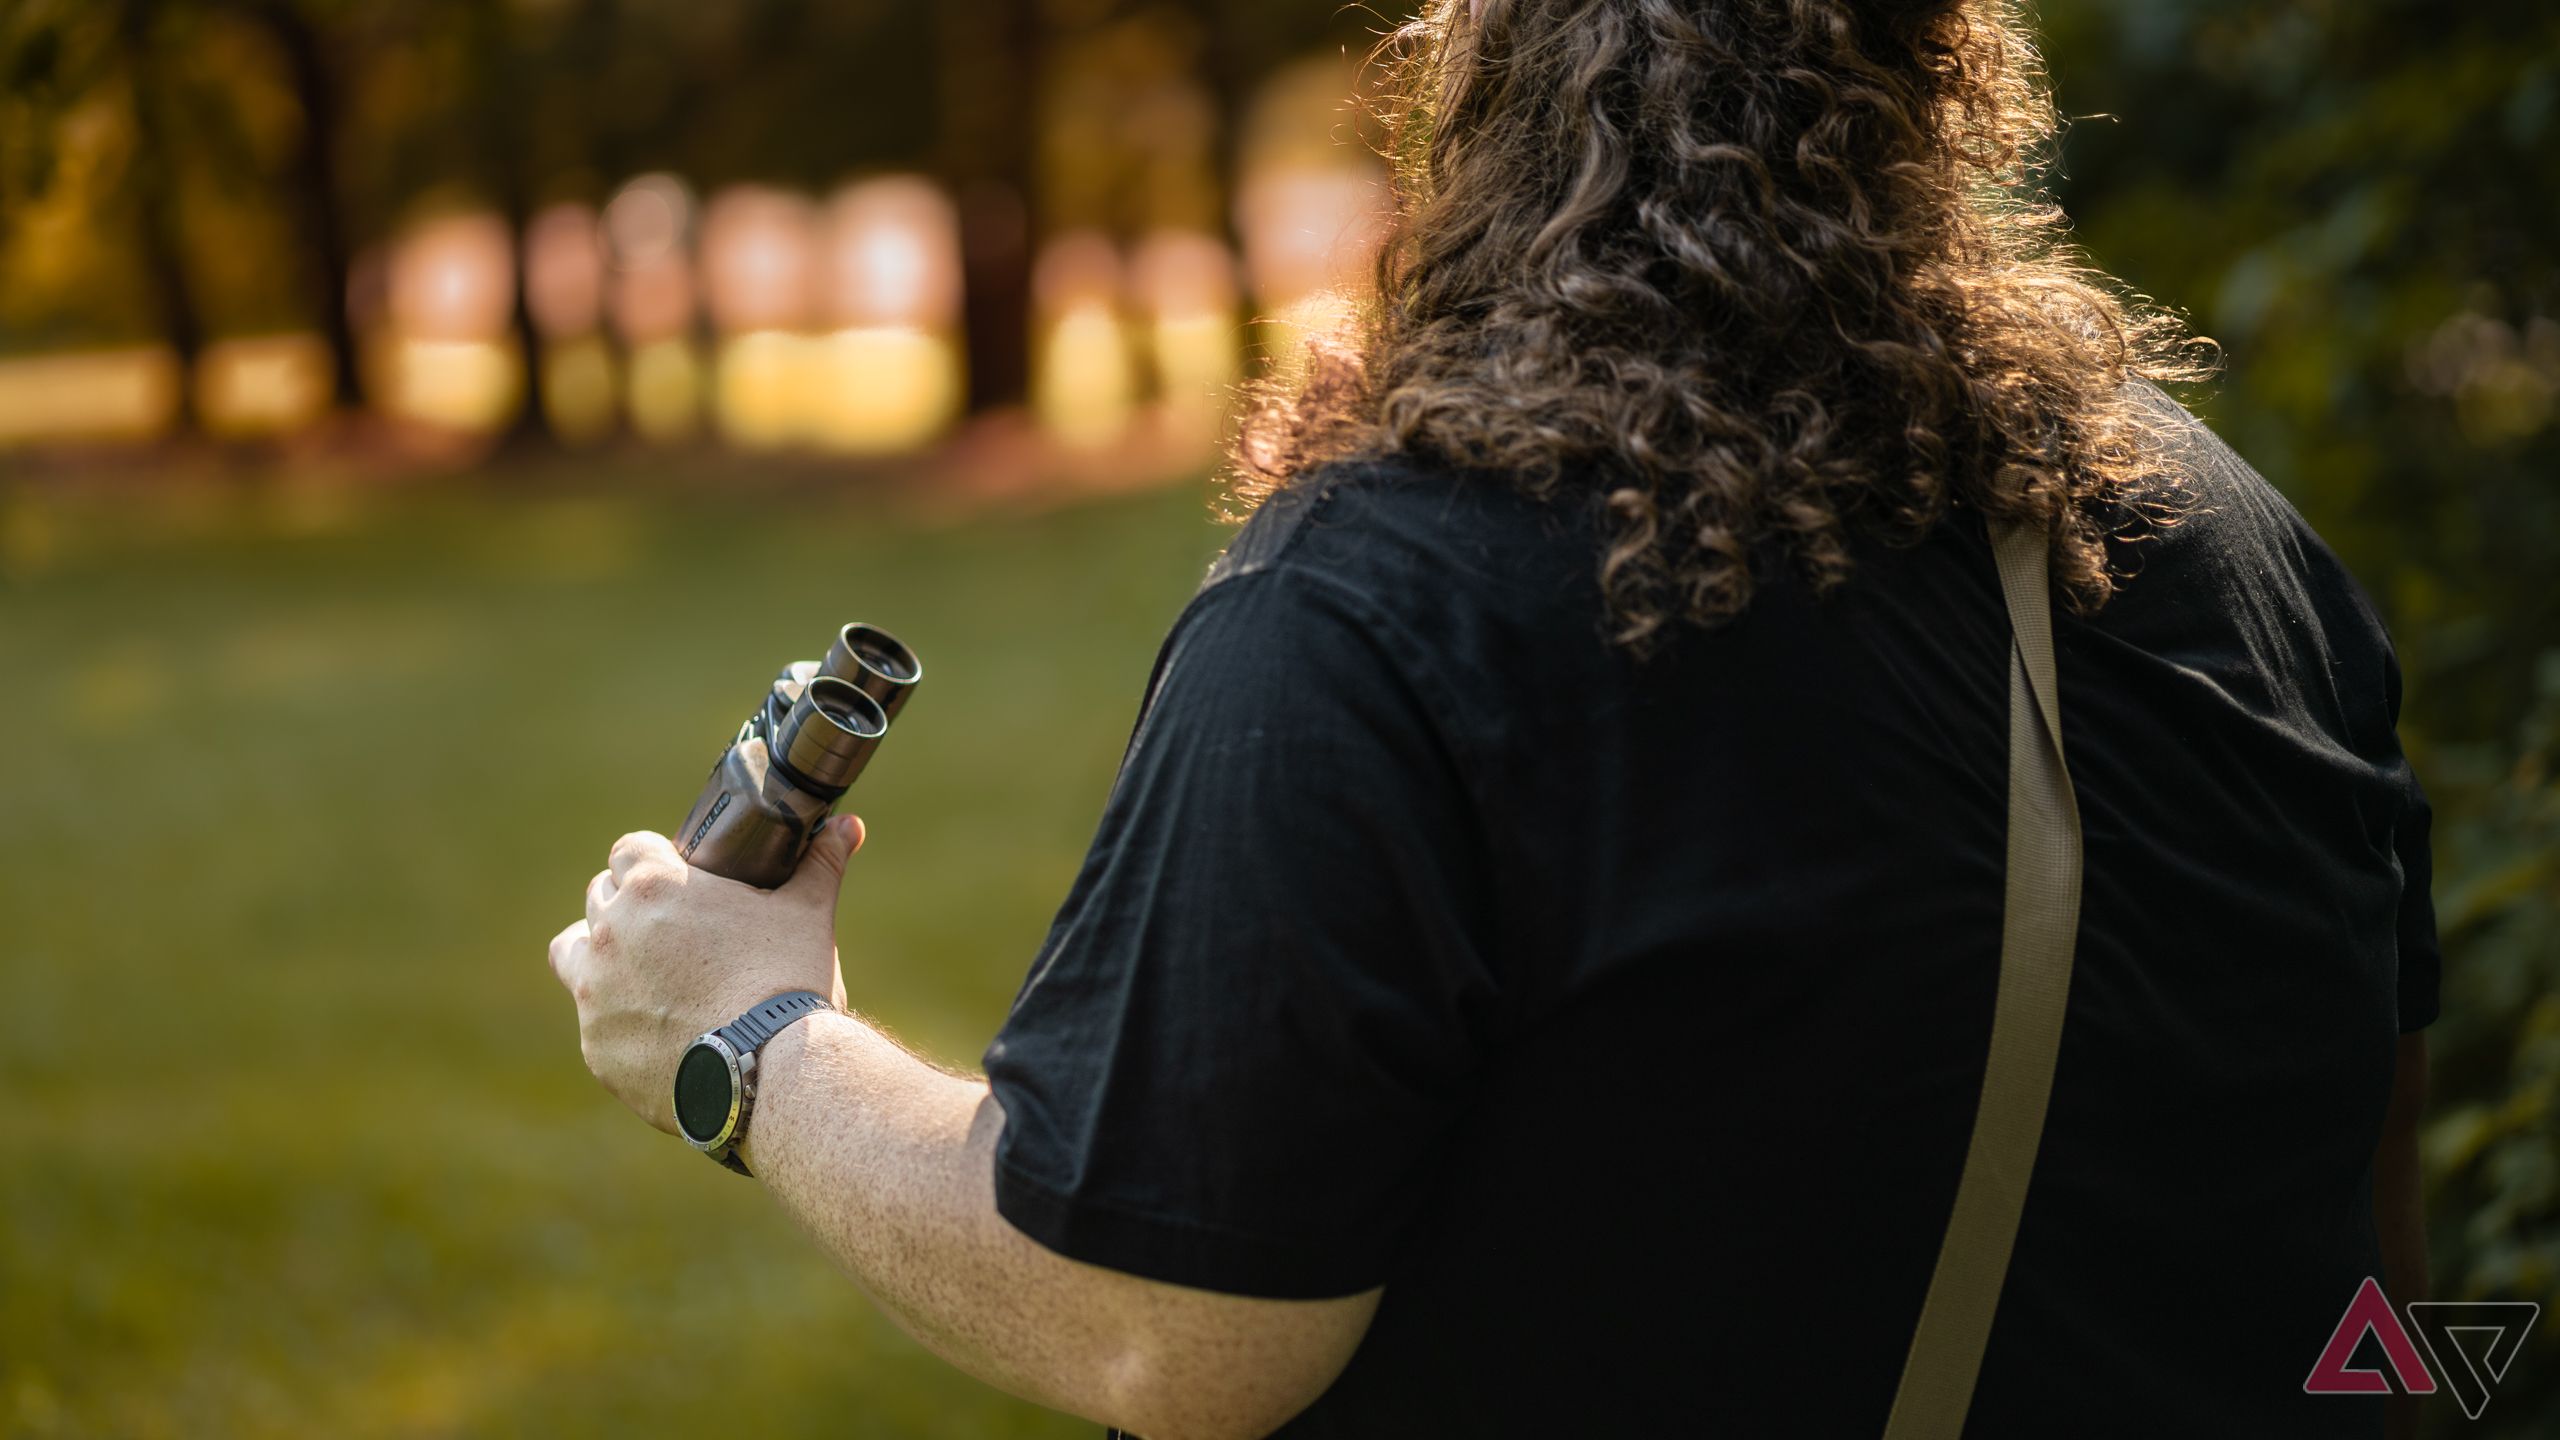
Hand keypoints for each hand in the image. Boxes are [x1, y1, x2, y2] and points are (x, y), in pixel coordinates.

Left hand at [547, 814, 863, 1133]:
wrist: (770, 1073)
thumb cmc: (788, 981)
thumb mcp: (808, 914)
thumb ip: (820, 865)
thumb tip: (847, 826)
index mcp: (654, 887)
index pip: (628, 850)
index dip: (654, 862)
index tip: (678, 881)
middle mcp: (610, 931)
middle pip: (600, 897)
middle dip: (629, 906)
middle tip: (673, 930)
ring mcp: (595, 991)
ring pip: (575, 953)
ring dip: (601, 954)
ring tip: (648, 975)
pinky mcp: (596, 1046)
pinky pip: (595, 1021)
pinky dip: (620, 1021)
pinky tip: (661, 1032)